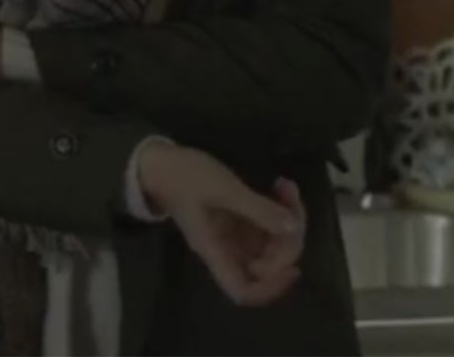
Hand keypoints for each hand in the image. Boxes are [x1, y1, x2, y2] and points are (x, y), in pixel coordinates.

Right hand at [137, 141, 306, 306]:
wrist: (160, 163)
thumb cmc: (184, 177)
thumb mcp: (222, 189)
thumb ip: (258, 209)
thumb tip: (293, 229)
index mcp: (215, 250)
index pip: (242, 290)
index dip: (270, 288)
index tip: (292, 266)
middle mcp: (227, 249)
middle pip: (267, 266)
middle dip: (288, 240)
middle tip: (291, 204)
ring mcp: (234, 235)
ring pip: (272, 244)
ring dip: (289, 221)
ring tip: (286, 188)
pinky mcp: (239, 221)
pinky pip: (268, 226)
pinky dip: (281, 210)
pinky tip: (282, 187)